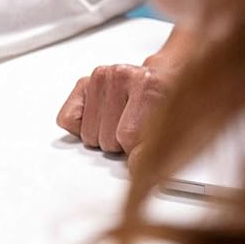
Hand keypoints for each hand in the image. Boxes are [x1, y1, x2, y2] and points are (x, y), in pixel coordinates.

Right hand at [56, 26, 193, 159]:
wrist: (165, 76)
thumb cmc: (168, 103)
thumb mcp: (176, 126)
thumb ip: (162, 147)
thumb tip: (138, 168)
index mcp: (150, 84)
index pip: (130, 138)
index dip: (138, 155)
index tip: (144, 157)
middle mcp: (122, 75)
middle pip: (109, 140)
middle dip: (121, 145)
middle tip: (135, 131)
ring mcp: (101, 77)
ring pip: (89, 135)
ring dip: (104, 137)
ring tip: (122, 122)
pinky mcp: (82, 83)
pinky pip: (68, 120)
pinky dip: (81, 128)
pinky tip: (101, 117)